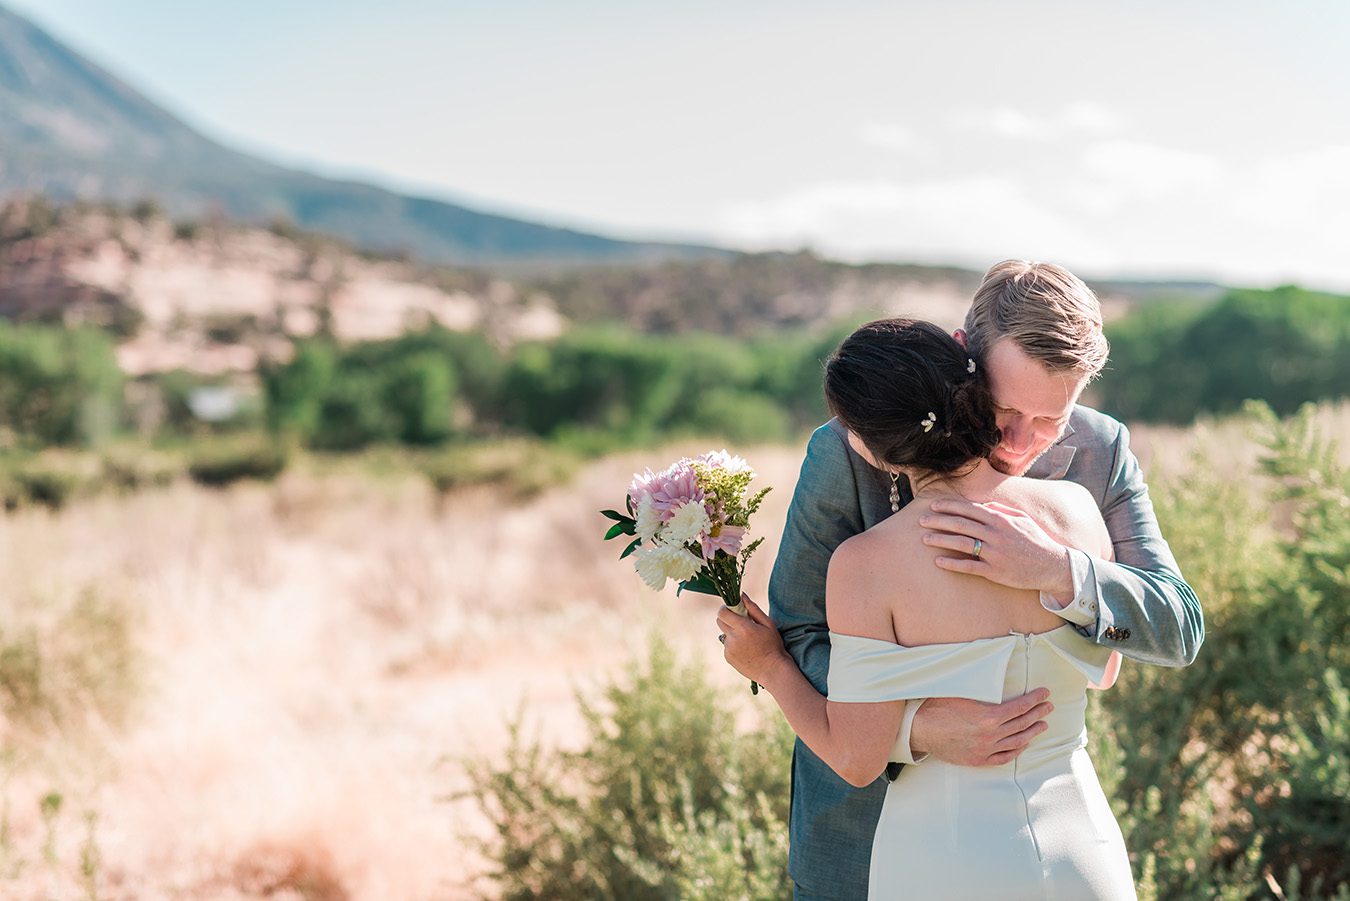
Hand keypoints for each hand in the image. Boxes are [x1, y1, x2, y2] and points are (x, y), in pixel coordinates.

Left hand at [717, 595, 791, 686]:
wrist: (772, 670)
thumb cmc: (773, 645)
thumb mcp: (768, 624)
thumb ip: (753, 608)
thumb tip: (742, 595)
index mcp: (743, 628)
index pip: (723, 612)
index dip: (726, 608)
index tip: (734, 609)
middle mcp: (733, 638)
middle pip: (720, 621)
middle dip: (728, 618)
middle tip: (741, 622)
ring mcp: (729, 649)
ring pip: (724, 633)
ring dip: (732, 632)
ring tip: (747, 639)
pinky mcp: (728, 657)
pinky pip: (727, 645)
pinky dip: (733, 644)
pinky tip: (746, 649)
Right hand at [910, 690, 1053, 766]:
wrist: (921, 729)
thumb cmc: (938, 707)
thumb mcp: (962, 692)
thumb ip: (983, 689)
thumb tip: (996, 676)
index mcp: (989, 716)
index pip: (1020, 707)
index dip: (1034, 700)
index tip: (1044, 694)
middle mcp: (991, 734)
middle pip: (1022, 723)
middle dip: (1038, 713)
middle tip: (1048, 707)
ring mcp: (986, 749)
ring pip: (1017, 741)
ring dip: (1032, 732)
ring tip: (1042, 724)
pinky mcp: (979, 760)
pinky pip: (1005, 757)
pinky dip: (1017, 750)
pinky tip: (1024, 744)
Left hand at [920, 499, 1073, 598]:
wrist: (1052, 565)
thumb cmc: (1035, 540)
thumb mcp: (1021, 520)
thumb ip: (1000, 510)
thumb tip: (981, 505)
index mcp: (1001, 519)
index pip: (969, 509)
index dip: (949, 506)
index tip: (933, 505)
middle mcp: (996, 534)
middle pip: (961, 524)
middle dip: (939, 521)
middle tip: (921, 520)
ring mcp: (995, 553)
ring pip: (962, 543)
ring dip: (941, 539)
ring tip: (924, 539)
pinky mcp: (995, 571)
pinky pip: (969, 566)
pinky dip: (953, 563)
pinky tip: (938, 561)